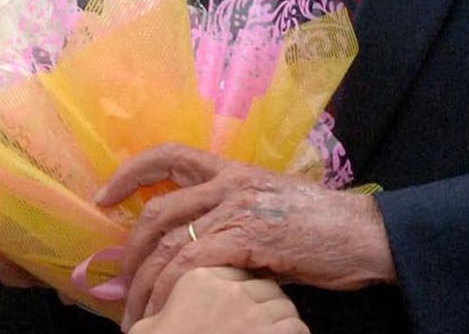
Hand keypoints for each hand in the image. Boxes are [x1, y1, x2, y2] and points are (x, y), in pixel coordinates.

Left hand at [96, 143, 395, 326]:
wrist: (364, 234)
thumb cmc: (318, 229)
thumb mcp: (266, 214)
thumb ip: (229, 225)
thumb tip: (192, 258)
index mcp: (231, 170)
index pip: (169, 155)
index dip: (131, 173)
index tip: (104, 196)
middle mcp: (228, 182)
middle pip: (158, 210)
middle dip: (129, 251)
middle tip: (113, 285)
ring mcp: (237, 208)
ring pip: (170, 240)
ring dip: (145, 282)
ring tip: (135, 313)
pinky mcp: (248, 236)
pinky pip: (194, 262)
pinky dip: (173, 288)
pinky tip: (167, 309)